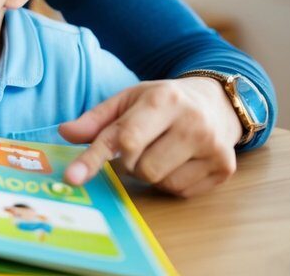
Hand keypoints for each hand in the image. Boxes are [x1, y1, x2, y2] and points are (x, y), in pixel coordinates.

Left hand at [58, 78, 242, 196]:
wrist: (217, 102)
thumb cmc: (164, 102)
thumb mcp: (128, 99)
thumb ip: (97, 119)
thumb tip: (65, 132)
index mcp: (163, 100)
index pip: (123, 137)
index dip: (94, 158)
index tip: (72, 178)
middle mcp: (192, 123)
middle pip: (140, 166)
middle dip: (129, 162)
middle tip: (141, 144)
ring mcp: (212, 147)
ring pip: (158, 181)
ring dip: (149, 172)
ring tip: (161, 150)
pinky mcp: (224, 167)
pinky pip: (179, 191)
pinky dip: (170, 181)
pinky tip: (179, 160)